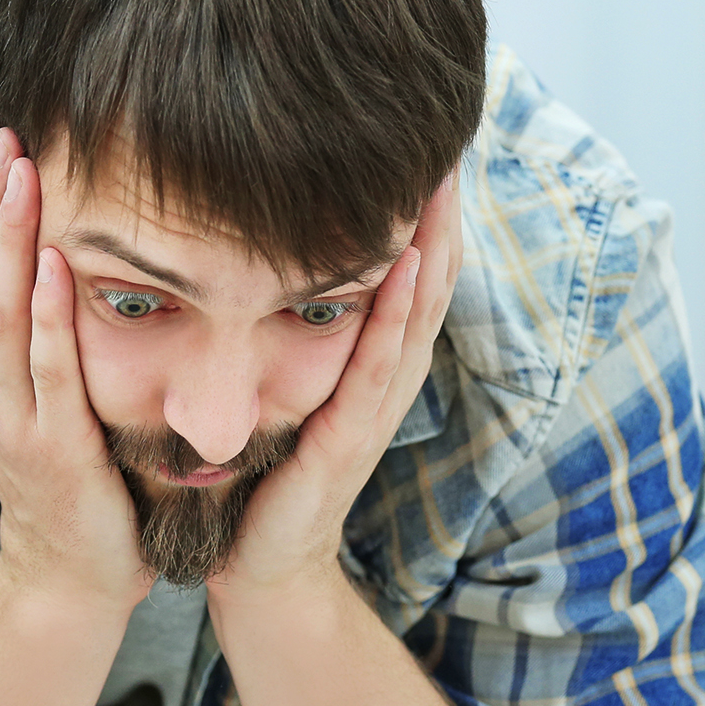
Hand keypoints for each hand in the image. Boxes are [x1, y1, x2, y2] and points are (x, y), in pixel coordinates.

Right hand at [0, 89, 149, 612]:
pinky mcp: (50, 446)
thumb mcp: (44, 380)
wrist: (70, 577)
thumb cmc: (72, 472)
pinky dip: (45, 313)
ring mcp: (9, 410)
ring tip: (19, 160)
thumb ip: (38, 314)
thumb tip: (47, 234)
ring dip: (5, 229)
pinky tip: (53, 260)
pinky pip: (46, 369)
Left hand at [211, 175, 462, 597]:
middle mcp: (385, 382)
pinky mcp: (348, 441)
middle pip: (432, 284)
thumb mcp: (286, 386)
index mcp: (371, 365)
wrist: (253, 565)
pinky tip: (406, 262)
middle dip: (442, 214)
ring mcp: (373, 411)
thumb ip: (290, 328)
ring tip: (443, 180)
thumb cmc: (265, 473)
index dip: (426, 214)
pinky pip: (378, 367)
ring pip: (418, 315)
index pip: (412, 276)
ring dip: (434, 245)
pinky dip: (397, 313)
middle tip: (451, 139)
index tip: (428, 144)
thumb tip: (272, 252)